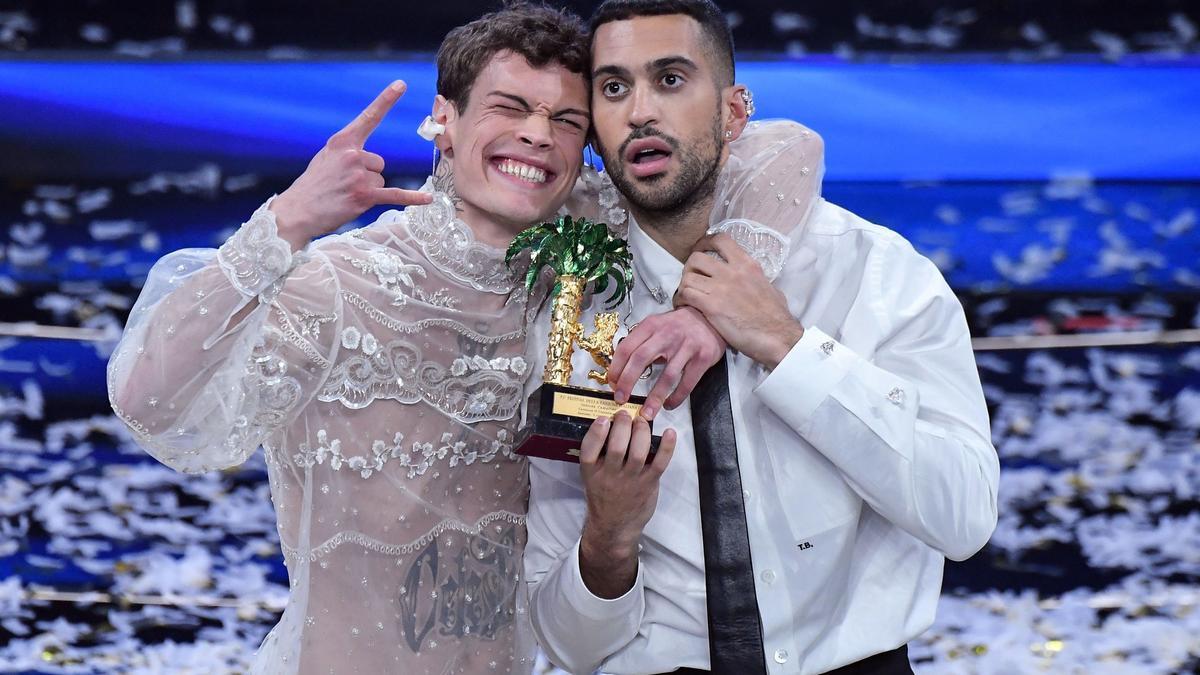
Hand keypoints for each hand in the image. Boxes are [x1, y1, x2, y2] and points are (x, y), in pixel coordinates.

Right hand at [270, 80, 432, 250]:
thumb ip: (348, 151)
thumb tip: (369, 158)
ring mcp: (359, 175)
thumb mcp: (326, 158)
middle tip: (344, 185)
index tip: (401, 84)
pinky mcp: (364, 195)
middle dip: (367, 175)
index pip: (369, 117)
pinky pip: (395, 195)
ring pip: (381, 180)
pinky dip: (412, 198)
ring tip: (346, 195)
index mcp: (342, 141)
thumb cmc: (313, 185)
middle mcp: (352, 154)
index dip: (386, 100)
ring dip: (368, 190)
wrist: (297, 210)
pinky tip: (428, 198)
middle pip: (379, 163)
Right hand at [578, 411, 676, 597]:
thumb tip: (612, 424)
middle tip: (625, 414)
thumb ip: (598, 455)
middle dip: (622, 425)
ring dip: (641, 431)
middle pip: (616, 446)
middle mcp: (609, 476)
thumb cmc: (604, 496)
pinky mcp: (648, 484)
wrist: (614, 527)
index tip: (603, 419)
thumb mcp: (591, 477)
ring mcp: (630, 481)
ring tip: (641, 421)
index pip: (589, 449)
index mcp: (591, 472)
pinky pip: (659, 463)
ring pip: (637, 452)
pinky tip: (670, 432)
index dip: (596, 432)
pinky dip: (667, 447)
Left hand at [607, 306, 726, 418]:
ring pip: (667, 376)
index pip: (626, 347)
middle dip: (627, 382)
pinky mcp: (702, 358)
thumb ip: (641, 343)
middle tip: (620, 398)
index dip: (616, 368)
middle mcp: (666, 335)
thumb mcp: (656, 326)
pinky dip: (677, 397)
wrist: (709, 317)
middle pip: (641, 359)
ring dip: (654, 397)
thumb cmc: (678, 325)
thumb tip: (622, 369)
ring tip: (646, 413)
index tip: (612, 383)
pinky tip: (669, 405)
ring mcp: (686, 347)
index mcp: (651, 326)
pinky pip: (687, 382)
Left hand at [674, 233, 803, 369]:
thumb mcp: (769, 287)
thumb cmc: (777, 316)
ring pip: (688, 277)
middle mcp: (732, 272)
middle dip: (689, 268)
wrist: (777, 336)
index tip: (700, 249)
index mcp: (747, 264)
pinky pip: (686, 294)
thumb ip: (755, 279)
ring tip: (686, 295)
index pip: (721, 240)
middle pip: (697, 258)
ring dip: (683, 286)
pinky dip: (681, 299)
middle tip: (691, 278)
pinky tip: (684, 306)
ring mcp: (721, 288)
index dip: (705, 242)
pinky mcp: (712, 306)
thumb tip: (752, 281)